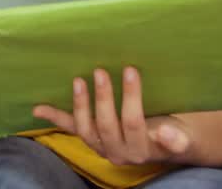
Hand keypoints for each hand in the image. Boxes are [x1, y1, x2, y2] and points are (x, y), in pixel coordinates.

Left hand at [33, 66, 189, 165]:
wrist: (169, 145)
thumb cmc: (178, 134)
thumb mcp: (184, 138)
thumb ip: (177, 139)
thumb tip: (169, 134)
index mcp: (142, 150)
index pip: (134, 122)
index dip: (130, 97)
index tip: (130, 70)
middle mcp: (119, 151)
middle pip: (106, 125)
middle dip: (103, 98)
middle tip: (101, 71)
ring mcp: (102, 145)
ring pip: (86, 129)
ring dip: (80, 105)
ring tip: (78, 81)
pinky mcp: (91, 137)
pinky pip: (71, 129)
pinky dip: (54, 117)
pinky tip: (37, 109)